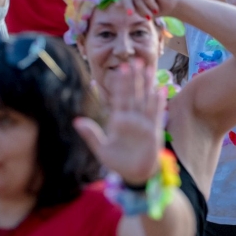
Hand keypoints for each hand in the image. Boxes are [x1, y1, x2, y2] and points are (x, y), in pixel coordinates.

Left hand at [73, 59, 164, 185]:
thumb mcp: (101, 149)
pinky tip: (160, 90)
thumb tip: (76, 121)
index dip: (120, 84)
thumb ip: (91, 135)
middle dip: (134, 78)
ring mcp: (143, 123)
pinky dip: (158, 103)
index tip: (121, 69)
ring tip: (149, 69)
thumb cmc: (118, 162)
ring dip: (147, 85)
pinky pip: (156, 114)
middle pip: (133, 94)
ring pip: (145, 99)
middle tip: (135, 61)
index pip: (119, 98)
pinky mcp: (153, 131)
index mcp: (118, 121)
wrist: (134, 175)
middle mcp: (132, 119)